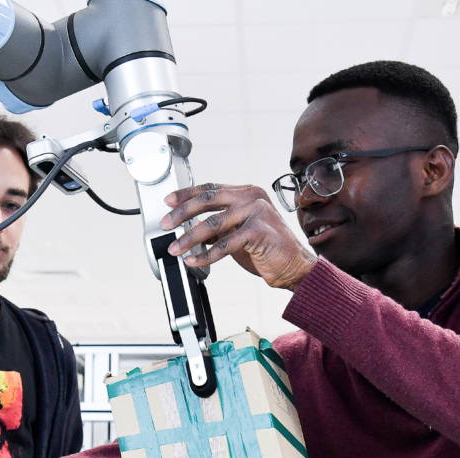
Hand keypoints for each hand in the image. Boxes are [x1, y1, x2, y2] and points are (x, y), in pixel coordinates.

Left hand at [161, 183, 317, 290]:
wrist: (294, 267)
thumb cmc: (267, 250)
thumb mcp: (237, 232)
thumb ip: (218, 225)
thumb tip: (190, 225)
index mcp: (247, 193)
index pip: (211, 189)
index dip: (187, 194)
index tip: (168, 201)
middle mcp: (252, 197)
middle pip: (208, 200)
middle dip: (182, 212)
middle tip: (165, 224)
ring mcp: (257, 212)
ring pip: (213, 223)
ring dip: (189, 238)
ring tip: (175, 248)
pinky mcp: (259, 230)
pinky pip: (225, 243)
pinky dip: (206, 254)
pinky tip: (194, 260)